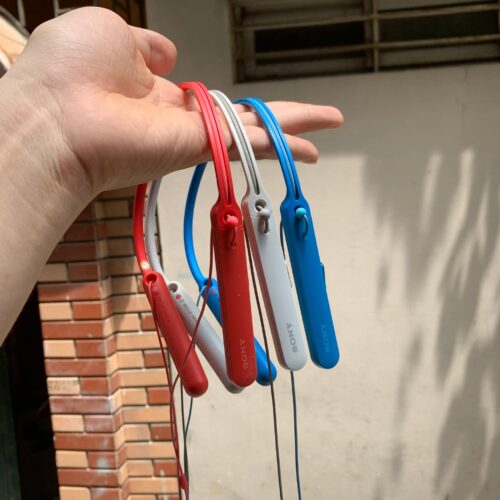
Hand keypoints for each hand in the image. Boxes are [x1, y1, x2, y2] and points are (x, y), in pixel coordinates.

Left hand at [5, 7, 342, 198]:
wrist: (55, 116)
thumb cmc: (68, 70)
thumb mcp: (108, 33)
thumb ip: (144, 44)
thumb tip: (168, 54)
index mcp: (152, 91)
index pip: (200, 97)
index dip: (220, 99)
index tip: (237, 105)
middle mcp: (178, 118)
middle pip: (238, 117)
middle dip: (273, 118)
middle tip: (310, 120)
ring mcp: (193, 135)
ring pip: (254, 131)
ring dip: (292, 130)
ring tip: (328, 126)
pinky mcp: (201, 147)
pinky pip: (250, 142)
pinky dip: (284, 143)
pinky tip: (313, 147)